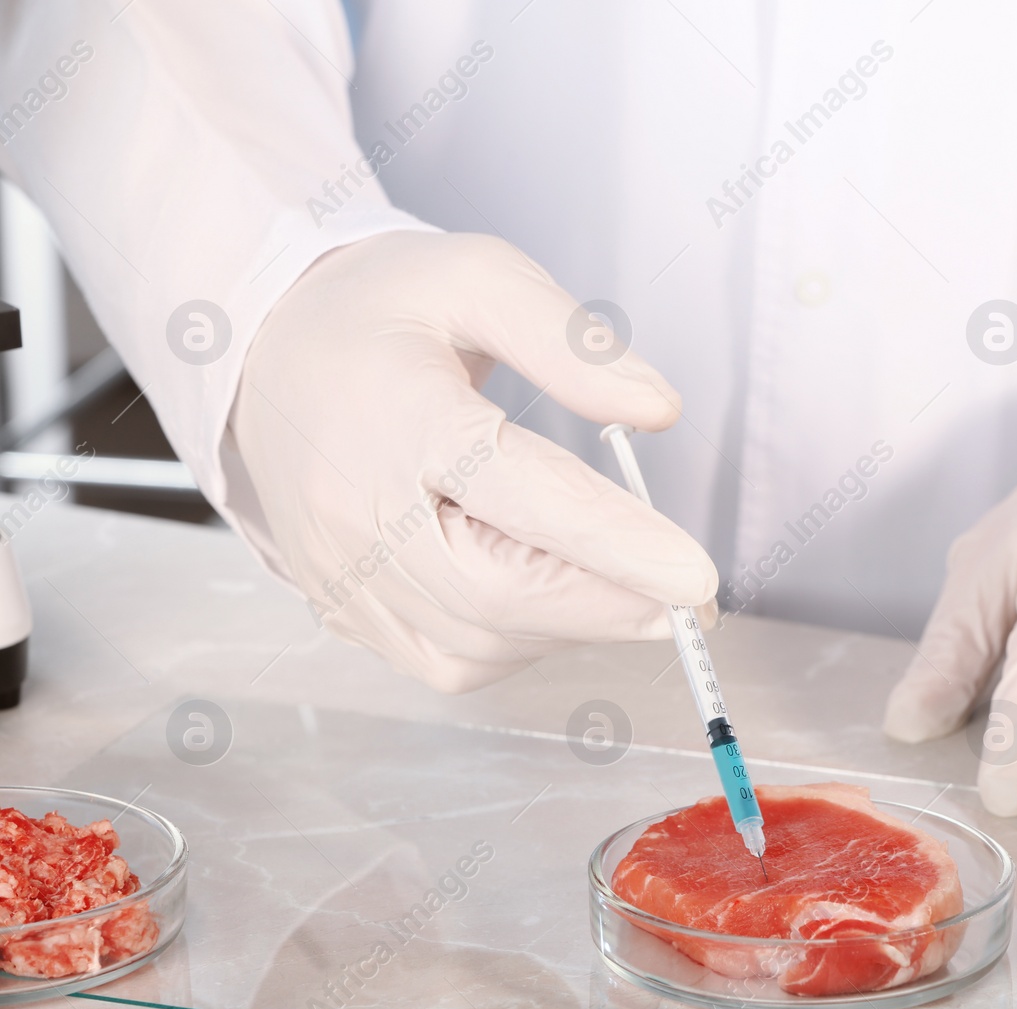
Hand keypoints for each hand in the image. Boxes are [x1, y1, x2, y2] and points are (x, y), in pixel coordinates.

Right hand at [230, 231, 716, 691]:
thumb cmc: (378, 311)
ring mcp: (345, 573)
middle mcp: (358, 511)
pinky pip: (447, 661)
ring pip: (477, 642)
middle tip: (686, 599)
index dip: (615, 543)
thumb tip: (657, 408)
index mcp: (398, 418)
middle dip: (608, 605)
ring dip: (566, 625)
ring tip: (615, 578)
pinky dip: (517, 643)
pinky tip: (547, 596)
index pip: (520, 495)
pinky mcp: (346, 610)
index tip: (694, 578)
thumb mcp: (478, 277)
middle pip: (498, 592)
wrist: (261, 349)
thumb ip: (572, 343)